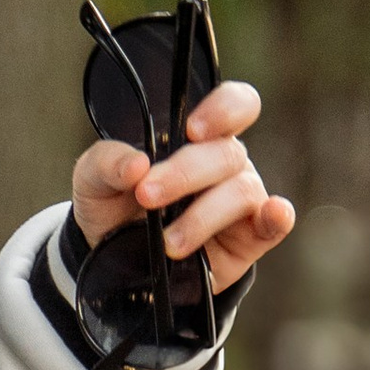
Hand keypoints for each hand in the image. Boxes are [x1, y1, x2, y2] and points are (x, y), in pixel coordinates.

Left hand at [69, 75, 292, 291]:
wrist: (114, 265)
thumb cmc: (113, 208)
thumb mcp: (93, 181)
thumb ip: (106, 162)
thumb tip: (136, 165)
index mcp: (197, 138)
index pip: (232, 105)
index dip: (222, 109)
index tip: (192, 129)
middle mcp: (225, 164)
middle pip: (226, 153)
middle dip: (185, 174)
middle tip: (147, 196)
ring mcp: (241, 201)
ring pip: (242, 191)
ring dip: (202, 216)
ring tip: (168, 242)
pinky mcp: (247, 239)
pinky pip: (273, 225)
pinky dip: (277, 218)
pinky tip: (273, 214)